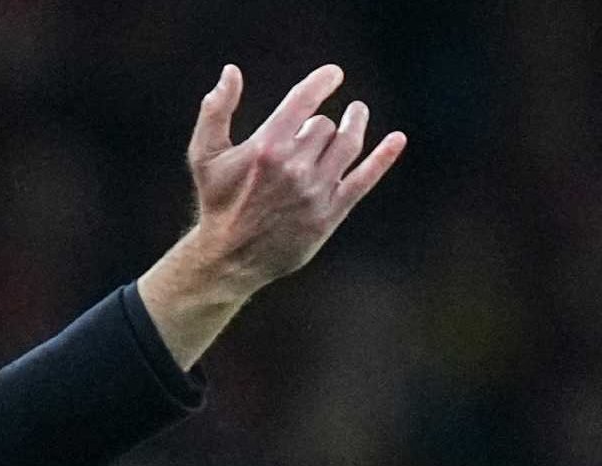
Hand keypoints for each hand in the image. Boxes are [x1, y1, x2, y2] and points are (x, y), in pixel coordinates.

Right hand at [137, 64, 405, 369]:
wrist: (230, 257)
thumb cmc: (217, 202)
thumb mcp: (204, 155)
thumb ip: (215, 111)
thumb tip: (231, 71)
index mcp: (266, 147)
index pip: (304, 101)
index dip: (322, 82)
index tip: (334, 74)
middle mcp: (295, 167)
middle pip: (324, 126)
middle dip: (318, 124)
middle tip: (311, 129)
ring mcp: (316, 192)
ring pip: (347, 144)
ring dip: (355, 125)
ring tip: (356, 114)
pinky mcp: (330, 214)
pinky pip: (364, 179)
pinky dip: (383, 157)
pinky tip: (397, 140)